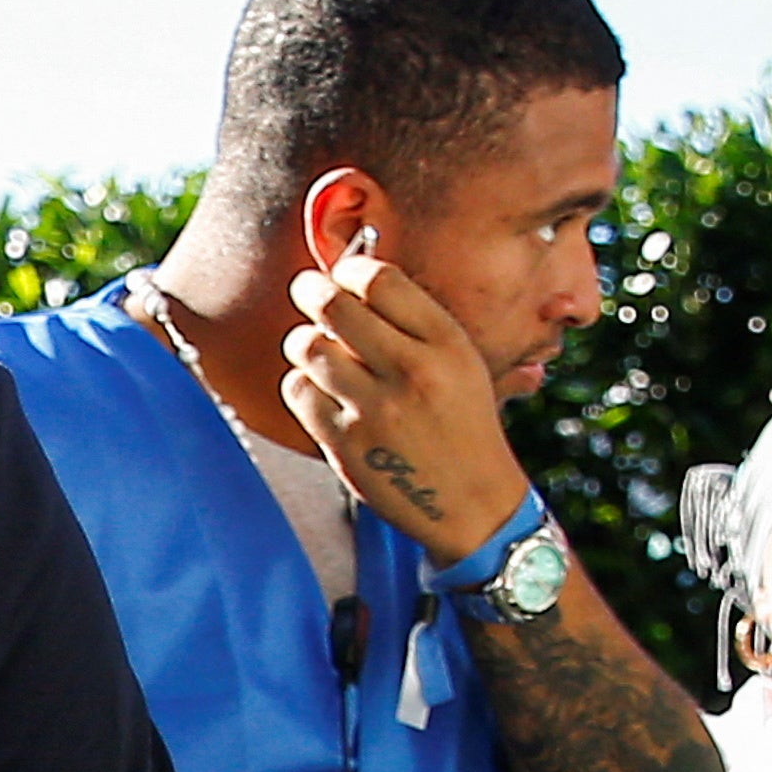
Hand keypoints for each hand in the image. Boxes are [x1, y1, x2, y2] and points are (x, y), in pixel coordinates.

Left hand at [280, 246, 533, 562]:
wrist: (472, 504)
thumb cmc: (462, 425)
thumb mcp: (460, 362)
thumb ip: (410, 320)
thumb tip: (344, 272)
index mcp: (446, 344)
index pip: (380, 280)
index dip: (349, 267)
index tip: (342, 273)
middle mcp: (411, 372)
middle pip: (334, 305)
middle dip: (310, 289)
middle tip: (308, 290)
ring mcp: (376, 411)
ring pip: (307, 346)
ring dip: (304, 340)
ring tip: (315, 346)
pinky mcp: (346, 445)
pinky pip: (299, 391)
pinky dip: (301, 383)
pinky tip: (320, 389)